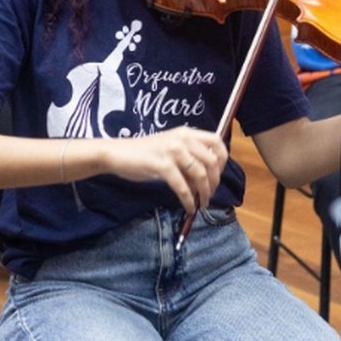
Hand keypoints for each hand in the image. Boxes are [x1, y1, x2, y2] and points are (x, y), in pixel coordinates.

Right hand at [104, 126, 228, 213]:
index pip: (216, 141)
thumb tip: (206, 177)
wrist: (117, 153)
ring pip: (200, 174)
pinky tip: (189, 208)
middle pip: (212, 161)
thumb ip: (188, 155)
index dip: (223, 159)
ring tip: (202, 203)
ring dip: (204, 193)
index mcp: (186, 133)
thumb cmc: (143, 153)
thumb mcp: (170, 147)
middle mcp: (182, 139)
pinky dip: (188, 200)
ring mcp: (172, 151)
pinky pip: (183, 186)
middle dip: (215, 181)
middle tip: (209, 194)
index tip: (218, 174)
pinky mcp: (162, 165)